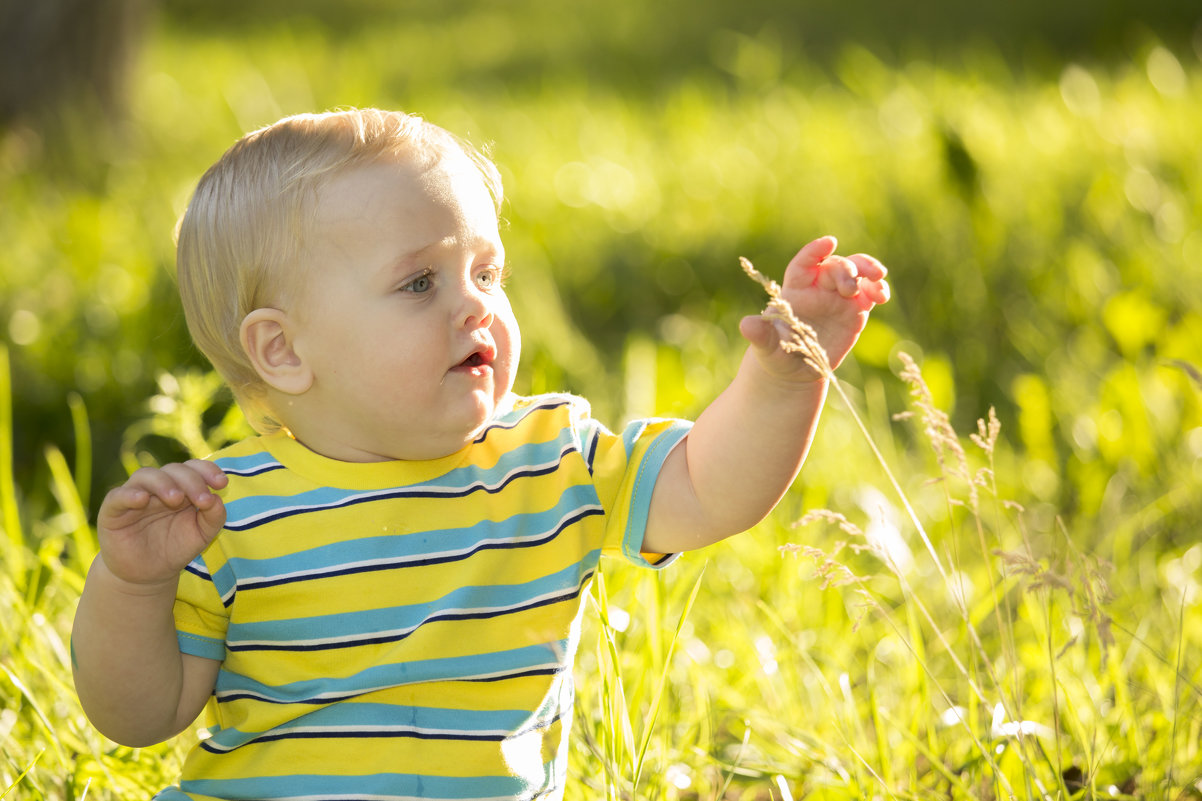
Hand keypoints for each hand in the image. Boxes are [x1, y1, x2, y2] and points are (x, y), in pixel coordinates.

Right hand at [96, 460, 227, 589]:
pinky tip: (143, 499)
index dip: (208, 470)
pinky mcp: (113, 510)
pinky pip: (118, 495)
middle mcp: (158, 487)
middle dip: (191, 481)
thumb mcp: (202, 535)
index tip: (222, 484)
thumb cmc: (176, 548)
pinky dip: (130, 494)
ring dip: (164, 483)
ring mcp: (134, 496)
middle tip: (202, 500)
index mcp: (181, 487)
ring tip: (176, 499)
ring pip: (146, 475)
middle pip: (174, 470)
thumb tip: (217, 498)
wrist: (147, 575)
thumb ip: (214, 517)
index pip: (194, 467)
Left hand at [739, 235, 889, 381]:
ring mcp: (839, 297)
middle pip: (835, 266)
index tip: (828, 242)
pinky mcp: (855, 311)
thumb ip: (760, 335)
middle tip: (850, 285)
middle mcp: (819, 288)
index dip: (815, 251)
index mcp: (795, 290)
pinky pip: (870, 294)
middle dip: (846, 269)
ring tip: (878, 282)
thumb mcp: (766, 347)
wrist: (795, 370)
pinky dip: (878, 290)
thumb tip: (746, 325)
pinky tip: (882, 295)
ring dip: (868, 271)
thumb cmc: (776, 354)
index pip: (804, 263)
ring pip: (857, 273)